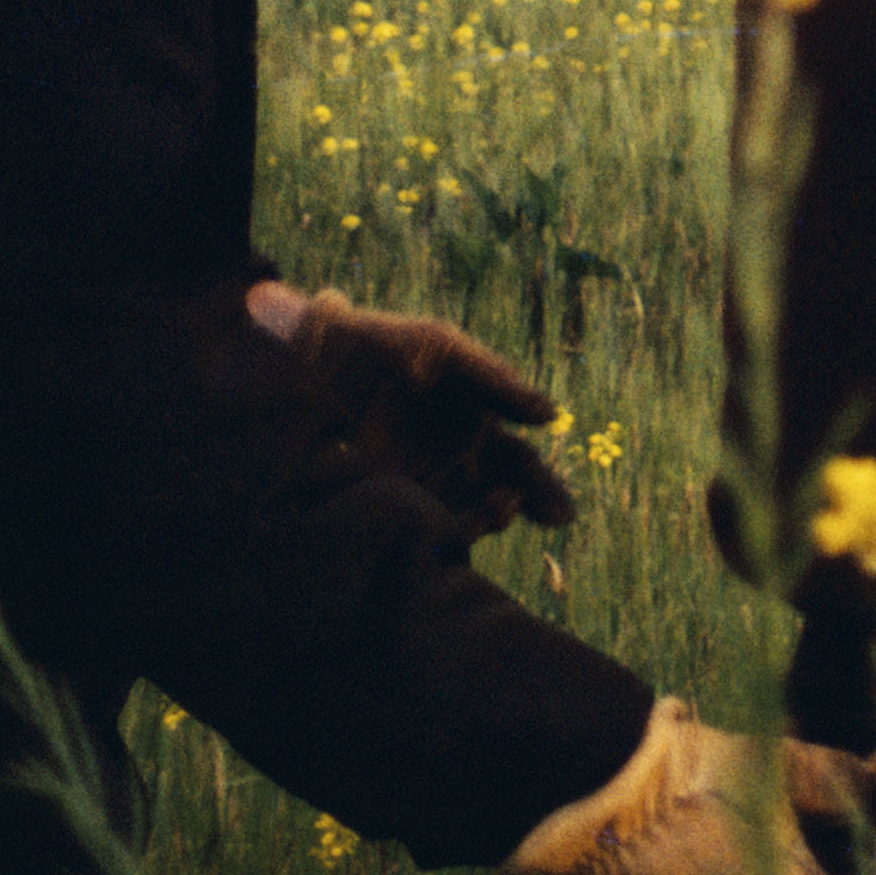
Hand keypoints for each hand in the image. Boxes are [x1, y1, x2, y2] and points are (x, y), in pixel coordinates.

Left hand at [257, 283, 576, 538]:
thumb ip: (494, 381)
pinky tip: (452, 521)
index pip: (519, 464)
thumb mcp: (442, 350)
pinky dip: (442, 529)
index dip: (542, 489)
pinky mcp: (384, 494)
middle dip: (527, 510)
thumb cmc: (383, 345)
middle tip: (548, 518)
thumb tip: (552, 415)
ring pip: (466, 515)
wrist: (315, 356)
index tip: (559, 511)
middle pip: (502, 495)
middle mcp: (454, 461)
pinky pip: (420, 522)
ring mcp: (420, 481)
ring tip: (497, 509)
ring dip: (489, 520)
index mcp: (476, 426)